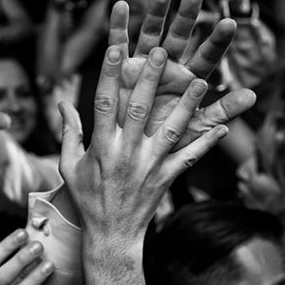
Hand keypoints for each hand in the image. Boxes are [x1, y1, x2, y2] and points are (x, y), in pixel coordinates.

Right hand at [58, 44, 227, 236]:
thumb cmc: (88, 199)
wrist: (110, 236)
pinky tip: (223, 128)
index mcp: (101, 147)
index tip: (115, 48)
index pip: (103, 103)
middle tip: (161, 52)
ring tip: (201, 82)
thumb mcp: (69, 166)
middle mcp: (125, 153)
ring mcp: (148, 167)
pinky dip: (206, 144)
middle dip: (150, 79)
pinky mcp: (165, 179)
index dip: (109, 74)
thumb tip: (62, 103)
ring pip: (170, 131)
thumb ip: (69, 133)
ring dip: (187, 106)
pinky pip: (189, 159)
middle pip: (139, 109)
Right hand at [109, 0, 255, 151]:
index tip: (229, 23)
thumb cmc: (169, 143)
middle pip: (180, 38)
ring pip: (151, 34)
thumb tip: (254, 96)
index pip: (207, 57)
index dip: (217, 42)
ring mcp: (145, 66)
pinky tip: (118, 6)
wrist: (137, 157)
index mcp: (190, 82)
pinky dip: (118, 27)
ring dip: (155, 13)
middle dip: (187, 16)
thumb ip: (222, 111)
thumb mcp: (197, 128)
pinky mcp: (122, 71)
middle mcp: (170, 68)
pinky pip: (119, 45)